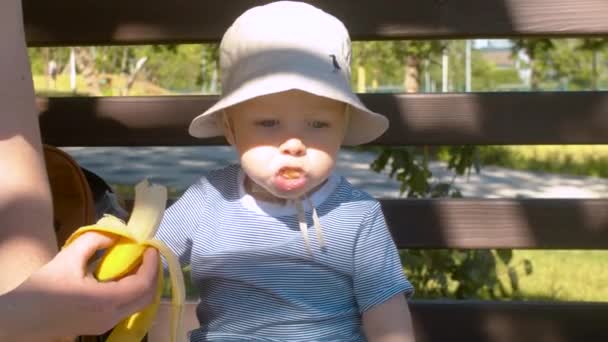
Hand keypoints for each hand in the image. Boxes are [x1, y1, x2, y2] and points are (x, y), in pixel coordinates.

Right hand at [6, 232, 159, 338]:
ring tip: (138, 263)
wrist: (20, 317)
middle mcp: (110, 317)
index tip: (150, 247)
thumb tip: (115, 236)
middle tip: (148, 255)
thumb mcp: (68, 257)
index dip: (151, 265)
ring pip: (137, 305)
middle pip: (146, 298)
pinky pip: (125, 309)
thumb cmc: (42, 288)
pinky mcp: (99, 327)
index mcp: (105, 301)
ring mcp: (105, 325)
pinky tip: (124, 277)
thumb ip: (94, 241)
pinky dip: (132, 292)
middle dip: (152, 274)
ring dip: (143, 284)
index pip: (142, 285)